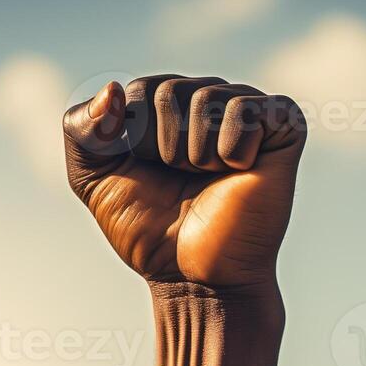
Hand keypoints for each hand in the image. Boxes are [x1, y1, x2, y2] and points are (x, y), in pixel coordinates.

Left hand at [63, 75, 306, 290]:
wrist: (194, 275)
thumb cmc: (149, 229)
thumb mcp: (93, 179)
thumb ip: (82, 131)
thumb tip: (112, 89)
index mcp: (165, 104)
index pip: (136, 91)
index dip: (135, 140)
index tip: (150, 173)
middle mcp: (206, 100)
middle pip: (168, 91)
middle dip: (165, 147)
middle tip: (183, 179)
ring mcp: (245, 110)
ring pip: (206, 99)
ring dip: (198, 153)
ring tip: (209, 178)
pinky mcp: (282, 124)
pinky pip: (246, 109)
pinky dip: (233, 148)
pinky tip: (239, 170)